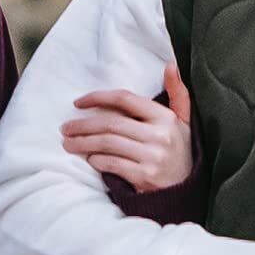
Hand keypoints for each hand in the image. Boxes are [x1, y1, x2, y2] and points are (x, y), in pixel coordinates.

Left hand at [62, 63, 192, 192]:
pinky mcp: (146, 177)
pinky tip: (89, 159)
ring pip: (108, 144)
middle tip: (65, 128)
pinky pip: (112, 164)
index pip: (125, 99)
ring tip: (68, 143)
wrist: (190, 189)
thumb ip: (178, 93)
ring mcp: (153, 157)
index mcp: (165, 117)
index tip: (78, 103)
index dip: (98, 97)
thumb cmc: (180, 150)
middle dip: (83, 125)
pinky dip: (97, 161)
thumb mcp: (185, 121)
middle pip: (111, 123)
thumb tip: (170, 64)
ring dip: (83, 143)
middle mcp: (160, 135)